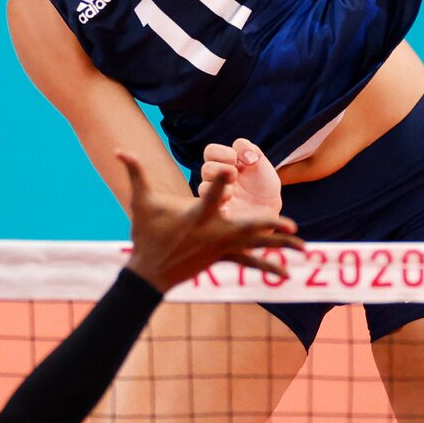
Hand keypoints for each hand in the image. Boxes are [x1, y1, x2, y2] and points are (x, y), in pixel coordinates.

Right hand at [118, 151, 305, 295]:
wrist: (150, 272)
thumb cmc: (147, 234)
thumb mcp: (140, 202)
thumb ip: (134, 173)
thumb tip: (119, 149)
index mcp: (197, 216)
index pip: (211, 195)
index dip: (219, 182)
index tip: (230, 170)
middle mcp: (215, 233)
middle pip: (247, 228)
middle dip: (269, 227)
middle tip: (290, 226)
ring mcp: (222, 248)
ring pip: (256, 246)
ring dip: (281, 247)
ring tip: (304, 248)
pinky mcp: (224, 258)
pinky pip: (250, 262)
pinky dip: (268, 266)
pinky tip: (286, 273)